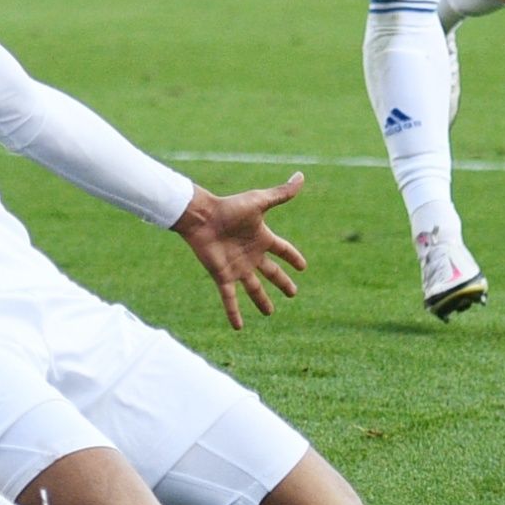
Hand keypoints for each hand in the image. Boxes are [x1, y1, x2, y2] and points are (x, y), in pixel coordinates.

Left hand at [170, 174, 309, 329]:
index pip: (283, 250)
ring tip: (269, 313)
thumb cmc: (230, 207)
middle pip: (271, 273)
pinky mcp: (223, 276)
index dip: (293, 258)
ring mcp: (237, 267)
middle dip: (282, 283)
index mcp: (261, 238)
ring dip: (261, 301)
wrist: (202, 217)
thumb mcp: (259, 201)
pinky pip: (230, 299)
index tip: (303, 266)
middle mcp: (251, 255)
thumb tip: (301, 177)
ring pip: (254, 289)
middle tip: (293, 294)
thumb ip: (281, 193)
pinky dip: (234, 312)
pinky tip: (238, 327)